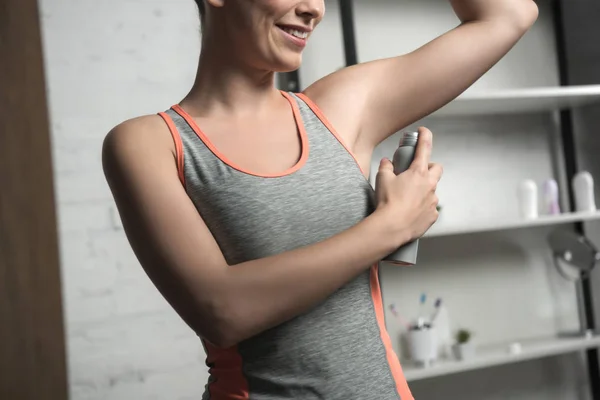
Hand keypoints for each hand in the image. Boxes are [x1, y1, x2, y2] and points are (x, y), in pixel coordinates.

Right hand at [375, 127, 442, 243]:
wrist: (392, 227)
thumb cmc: (388, 202)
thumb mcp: (382, 179)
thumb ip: (386, 167)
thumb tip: (387, 162)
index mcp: (418, 173)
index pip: (425, 148)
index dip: (425, 136)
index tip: (424, 131)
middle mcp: (430, 185)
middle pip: (437, 169)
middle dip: (430, 167)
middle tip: (416, 171)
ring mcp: (433, 201)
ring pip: (432, 190)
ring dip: (423, 190)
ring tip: (408, 197)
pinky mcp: (432, 215)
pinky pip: (430, 208)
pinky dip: (422, 207)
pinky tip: (411, 211)